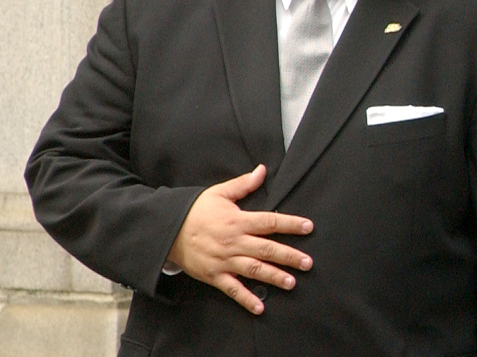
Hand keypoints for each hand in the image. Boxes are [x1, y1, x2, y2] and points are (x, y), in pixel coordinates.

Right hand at [166, 165, 313, 313]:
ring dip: (274, 277)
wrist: (167, 230)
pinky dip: (246, 299)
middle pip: (267, 249)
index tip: (308, 227)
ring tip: (292, 282)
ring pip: (254, 270)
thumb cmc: (195, 211)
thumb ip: (243, 184)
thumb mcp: (219, 193)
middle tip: (307, 263)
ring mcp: (224, 260)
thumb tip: (262, 170)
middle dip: (289, 256)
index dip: (291, 224)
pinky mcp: (214, 275)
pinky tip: (260, 307)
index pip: (270, 222)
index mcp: (238, 221)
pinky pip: (232, 289)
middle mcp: (234, 242)